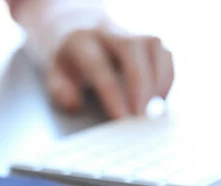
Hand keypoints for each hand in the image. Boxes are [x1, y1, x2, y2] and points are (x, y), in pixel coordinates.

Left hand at [46, 27, 173, 117]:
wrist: (81, 32)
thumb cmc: (69, 62)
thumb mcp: (53, 75)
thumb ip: (60, 91)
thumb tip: (74, 104)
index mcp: (81, 42)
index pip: (98, 66)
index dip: (111, 93)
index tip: (121, 118)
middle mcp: (109, 32)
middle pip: (131, 48)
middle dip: (140, 84)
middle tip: (140, 115)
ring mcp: (131, 33)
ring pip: (154, 46)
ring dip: (158, 80)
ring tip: (151, 111)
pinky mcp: (148, 41)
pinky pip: (166, 54)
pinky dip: (167, 78)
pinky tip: (159, 100)